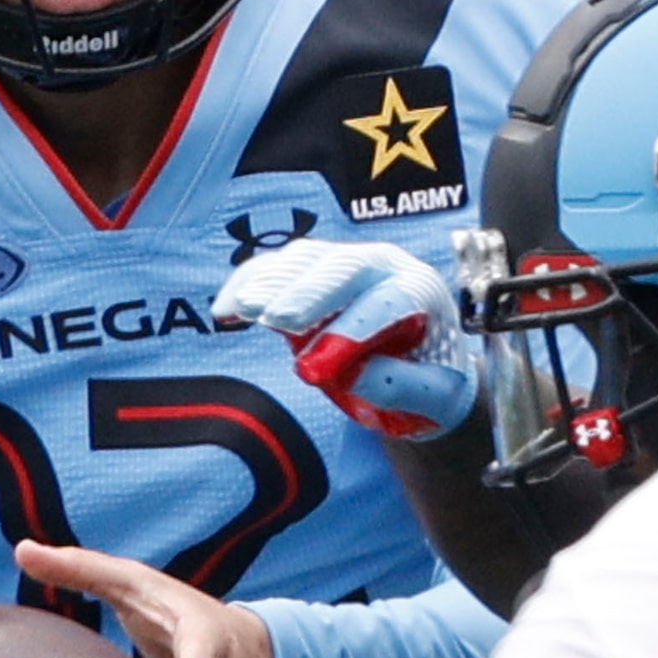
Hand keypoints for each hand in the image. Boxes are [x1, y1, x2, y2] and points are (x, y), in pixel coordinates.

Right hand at [213, 238, 476, 439]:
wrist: (422, 364)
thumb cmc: (430, 383)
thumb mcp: (430, 396)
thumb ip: (397, 386)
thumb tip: (350, 374)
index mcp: (422, 292)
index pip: (389, 304)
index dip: (352, 332)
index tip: (316, 369)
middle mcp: (387, 266)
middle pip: (346, 269)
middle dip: (308, 293)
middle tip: (275, 320)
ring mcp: (348, 261)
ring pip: (308, 261)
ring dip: (272, 283)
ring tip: (243, 309)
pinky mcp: (315, 269)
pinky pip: (279, 268)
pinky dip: (250, 284)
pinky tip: (226, 309)